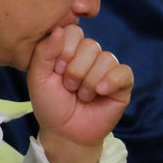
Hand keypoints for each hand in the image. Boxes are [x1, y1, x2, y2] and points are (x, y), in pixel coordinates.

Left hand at [27, 25, 132, 162]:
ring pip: (106, 59)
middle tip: (69, 88)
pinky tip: (100, 93)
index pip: (74, 31)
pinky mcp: (123, 83)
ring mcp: (108, 68)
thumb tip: (58, 29)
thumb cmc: (50, 105)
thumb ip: (43, 53)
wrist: (65, 133)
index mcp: (70, 49)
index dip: (65, 51)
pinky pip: (123, 72)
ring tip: (82, 96)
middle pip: (91, 45)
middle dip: (76, 71)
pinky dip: (111, 81)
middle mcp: (90, 56)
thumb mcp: (38, 78)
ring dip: (89, 82)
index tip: (56, 71)